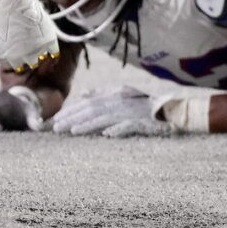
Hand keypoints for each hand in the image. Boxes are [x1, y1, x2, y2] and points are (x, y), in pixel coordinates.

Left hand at [51, 85, 176, 137]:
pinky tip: (106, 134)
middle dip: (73, 118)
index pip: (87, 102)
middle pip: (92, 108)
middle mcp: (120, 101)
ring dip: (88, 124)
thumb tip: (82, 95)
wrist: (170, 110)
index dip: (71, 111)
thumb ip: (102, 93)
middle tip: (56, 128)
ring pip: (106, 117)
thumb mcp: (121, 94)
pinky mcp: (143, 122)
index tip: (56, 120)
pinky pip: (129, 125)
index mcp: (113, 94)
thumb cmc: (143, 104)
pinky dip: (118, 129)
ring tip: (72, 131)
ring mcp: (131, 111)